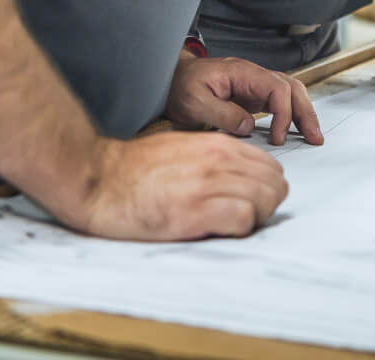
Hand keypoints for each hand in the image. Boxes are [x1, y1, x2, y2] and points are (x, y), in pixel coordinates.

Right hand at [58, 130, 288, 239]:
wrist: (99, 180)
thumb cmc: (134, 169)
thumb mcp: (183, 149)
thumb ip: (214, 160)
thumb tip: (237, 179)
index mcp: (217, 145)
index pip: (270, 166)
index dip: (265, 188)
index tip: (250, 201)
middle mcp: (218, 160)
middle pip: (275, 184)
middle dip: (266, 205)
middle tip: (245, 218)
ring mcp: (209, 184)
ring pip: (266, 200)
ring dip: (255, 218)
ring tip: (230, 226)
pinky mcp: (196, 211)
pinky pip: (244, 219)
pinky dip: (240, 229)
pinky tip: (218, 230)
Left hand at [166, 55, 324, 146]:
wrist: (171, 80)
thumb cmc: (180, 87)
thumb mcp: (194, 103)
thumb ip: (222, 114)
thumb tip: (249, 127)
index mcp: (241, 73)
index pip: (277, 88)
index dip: (283, 113)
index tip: (277, 138)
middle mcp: (253, 76)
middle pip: (292, 87)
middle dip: (306, 112)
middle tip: (315, 137)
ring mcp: (254, 85)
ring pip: (290, 93)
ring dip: (303, 113)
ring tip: (312, 135)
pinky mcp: (252, 97)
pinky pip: (279, 103)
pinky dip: (291, 115)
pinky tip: (294, 131)